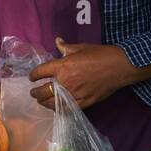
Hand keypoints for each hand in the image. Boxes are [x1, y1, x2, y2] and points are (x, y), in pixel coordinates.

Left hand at [29, 38, 150, 109]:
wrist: (119, 67)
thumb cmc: (101, 54)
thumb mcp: (81, 48)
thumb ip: (66, 47)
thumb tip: (57, 41)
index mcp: (63, 66)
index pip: (40, 72)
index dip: (33, 76)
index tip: (32, 77)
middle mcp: (65, 81)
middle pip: (42, 91)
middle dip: (35, 92)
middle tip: (33, 92)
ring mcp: (73, 94)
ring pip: (51, 103)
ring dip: (44, 102)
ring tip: (42, 101)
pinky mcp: (83, 102)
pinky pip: (65, 109)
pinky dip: (58, 109)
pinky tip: (56, 107)